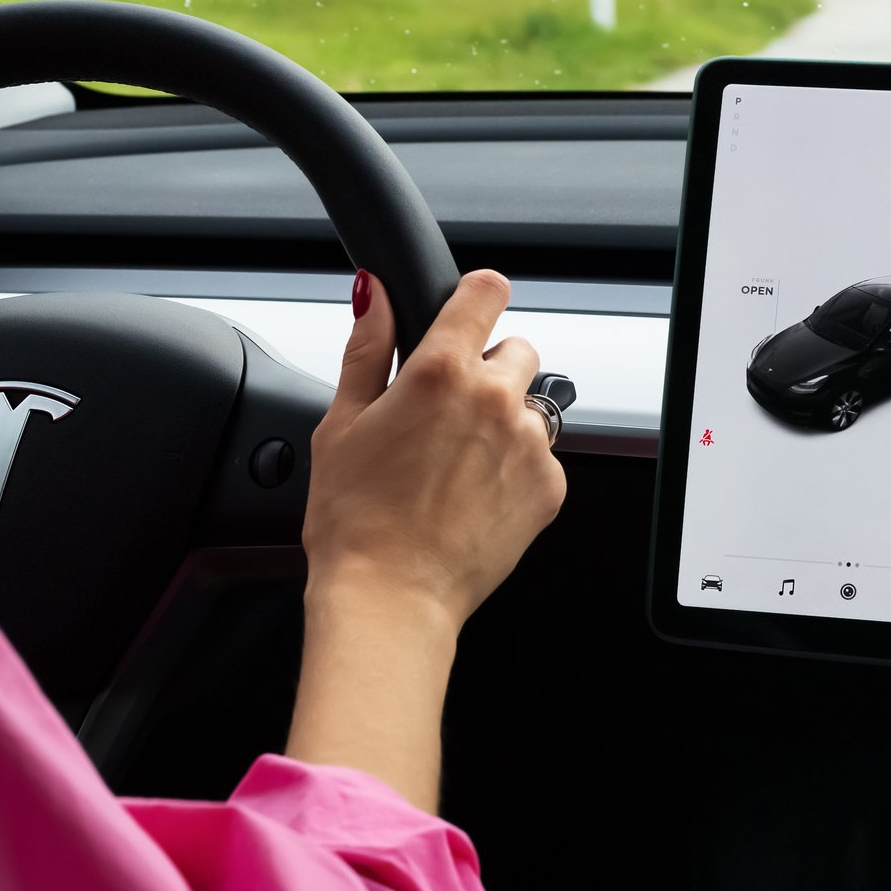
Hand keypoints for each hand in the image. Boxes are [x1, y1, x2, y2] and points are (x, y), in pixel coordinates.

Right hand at [286, 270, 565, 809]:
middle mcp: (494, 399)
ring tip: (457, 467)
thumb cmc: (355, 520)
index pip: (485, 292)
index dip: (476, 296)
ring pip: (530, 406)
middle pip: (514, 350)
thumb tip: (374, 292)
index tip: (469, 310)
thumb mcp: (340, 422)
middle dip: (485, 371)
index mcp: (440, 372)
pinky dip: (516, 469)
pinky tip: (475, 497)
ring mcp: (528, 443)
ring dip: (503, 422)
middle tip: (445, 418)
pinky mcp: (550, 486)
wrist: (391, 598)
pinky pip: (542, 456)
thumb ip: (367, 347)